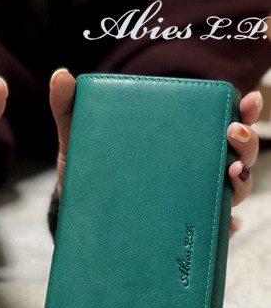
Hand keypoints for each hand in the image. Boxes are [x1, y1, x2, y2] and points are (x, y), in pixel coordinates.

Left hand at [49, 69, 262, 236]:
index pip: (216, 124)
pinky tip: (227, 225)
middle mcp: (186, 172)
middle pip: (232, 156)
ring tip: (229, 172)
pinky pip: (207, 232)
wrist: (72, 209)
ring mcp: (183, 201)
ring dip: (241, 182)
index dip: (240, 112)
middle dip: (245, 144)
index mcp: (173, 145)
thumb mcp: (77, 137)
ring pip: (229, 193)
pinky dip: (222, 229)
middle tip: (232, 134)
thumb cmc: (86, 169)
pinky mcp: (175, 229)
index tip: (246, 99)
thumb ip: (69, 108)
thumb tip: (60, 75)